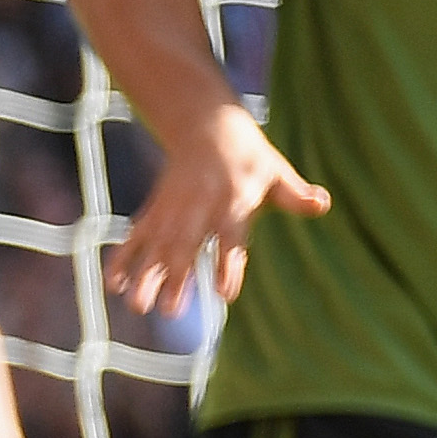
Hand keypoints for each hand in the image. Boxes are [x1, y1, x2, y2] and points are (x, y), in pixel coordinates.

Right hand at [109, 104, 332, 314]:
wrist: (205, 125)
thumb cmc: (249, 156)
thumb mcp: (277, 171)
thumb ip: (296, 194)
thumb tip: (323, 203)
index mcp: (232, 200)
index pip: (231, 238)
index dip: (228, 266)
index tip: (224, 294)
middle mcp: (198, 207)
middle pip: (186, 246)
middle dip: (177, 278)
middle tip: (170, 312)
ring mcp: (172, 210)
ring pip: (156, 246)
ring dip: (145, 275)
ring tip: (136, 306)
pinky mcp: (155, 211)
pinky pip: (136, 236)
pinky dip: (123, 258)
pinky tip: (113, 285)